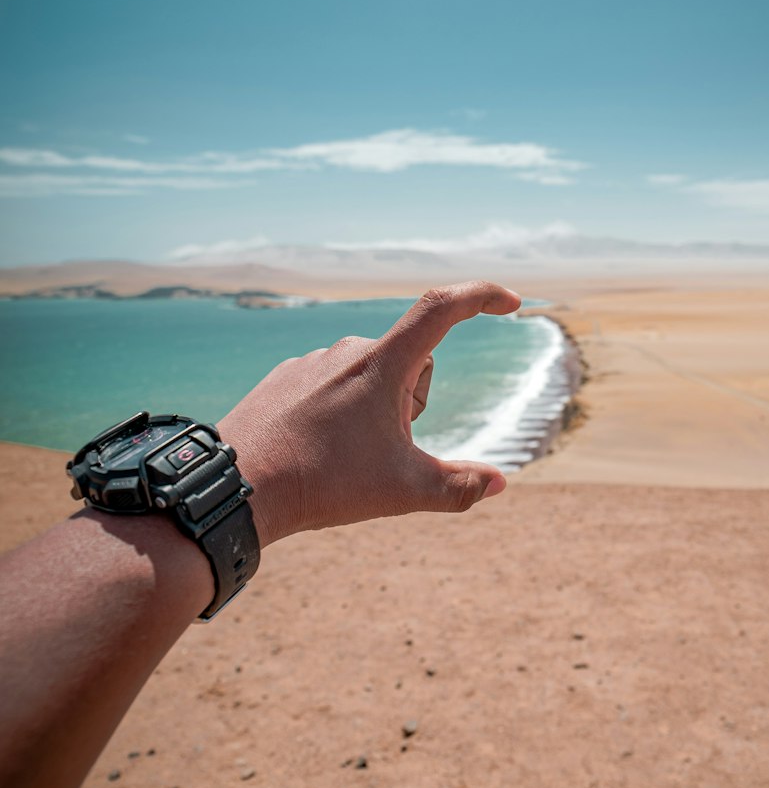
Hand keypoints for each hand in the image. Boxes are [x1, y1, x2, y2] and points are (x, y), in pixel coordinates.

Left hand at [217, 280, 522, 547]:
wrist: (238, 486)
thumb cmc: (324, 484)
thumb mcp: (403, 491)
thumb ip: (458, 487)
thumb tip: (499, 483)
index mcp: (384, 364)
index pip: (443, 308)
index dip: (482, 297)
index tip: (511, 303)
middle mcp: (348, 349)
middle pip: (412, 363)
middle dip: (415, 400)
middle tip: (384, 449)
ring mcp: (313, 361)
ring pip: (371, 375)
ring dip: (376, 407)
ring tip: (344, 455)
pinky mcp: (284, 377)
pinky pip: (332, 385)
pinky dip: (338, 412)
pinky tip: (315, 448)